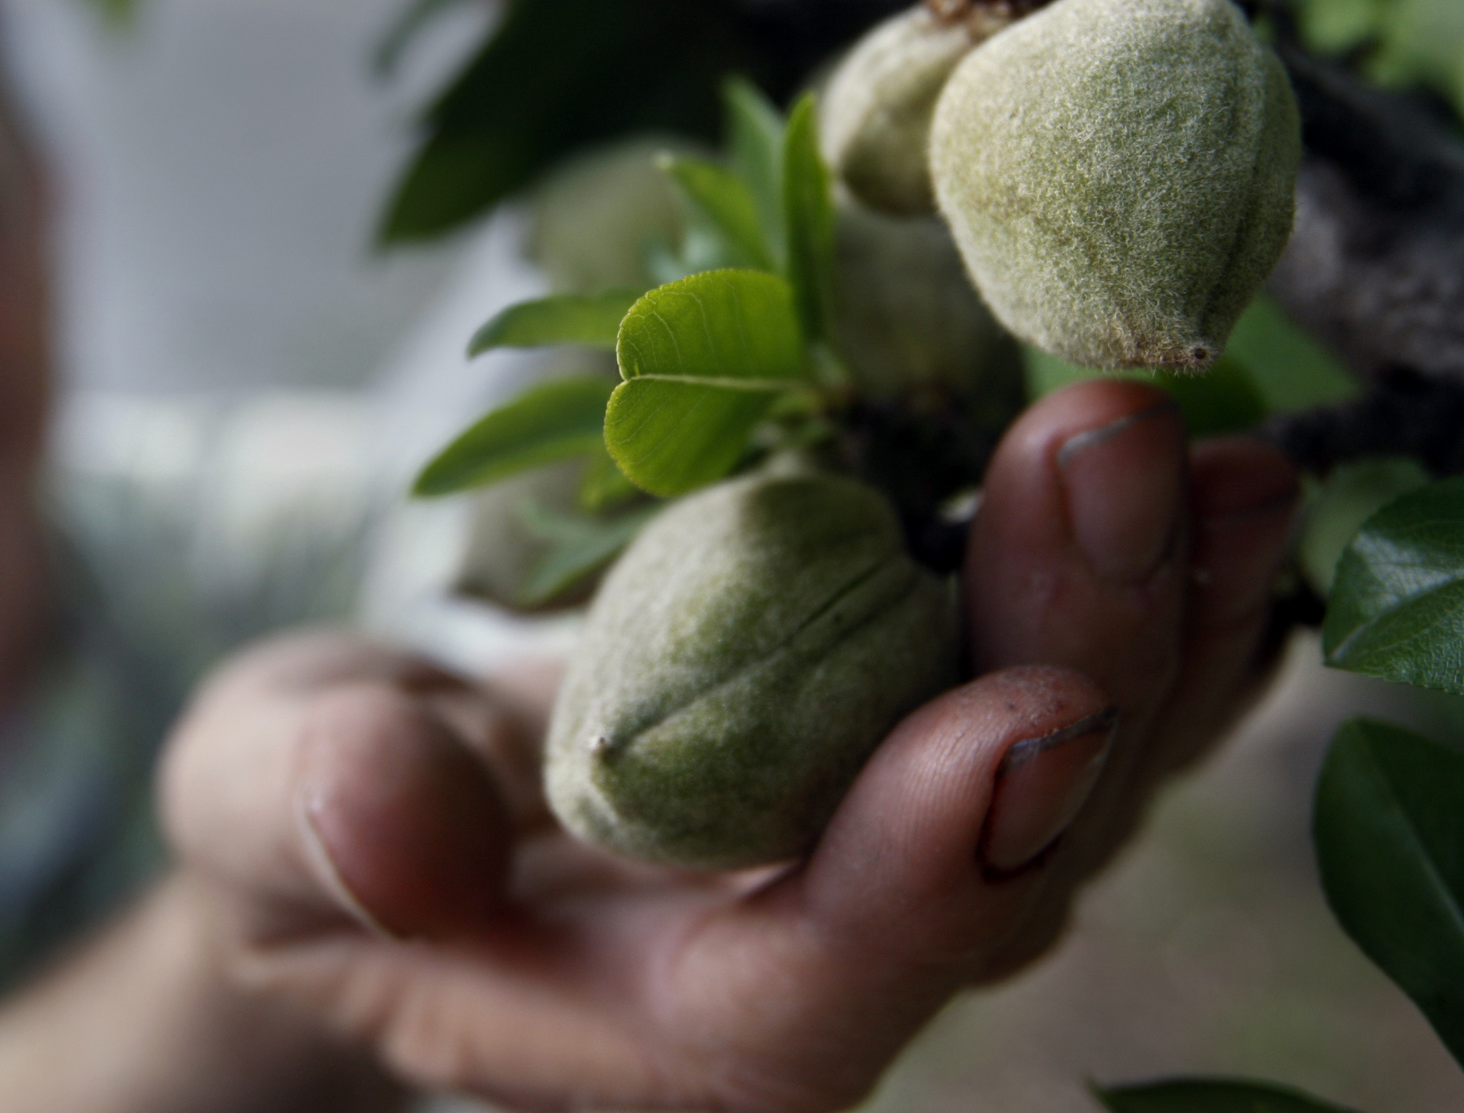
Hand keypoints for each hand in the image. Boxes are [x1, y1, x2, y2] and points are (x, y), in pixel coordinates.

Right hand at [157, 380, 1299, 1111]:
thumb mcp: (258, 805)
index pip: (814, 990)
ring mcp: (896, 865)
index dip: (924, 869)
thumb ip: (313, 819)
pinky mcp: (926, 757)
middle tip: (1111, 448)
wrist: (393, 800)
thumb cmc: (313, 822)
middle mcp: (820, 969)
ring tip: (1204, 437)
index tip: (1019, 708)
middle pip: (1002, 865)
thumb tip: (391, 823)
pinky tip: (1205, 465)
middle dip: (1076, 658)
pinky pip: (1075, 693)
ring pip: (1082, 782)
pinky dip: (1148, 586)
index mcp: (654, 1027)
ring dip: (1158, 610)